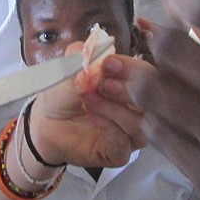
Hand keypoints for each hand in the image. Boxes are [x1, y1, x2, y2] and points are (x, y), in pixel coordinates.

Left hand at [27, 44, 145, 168]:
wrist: (46, 121)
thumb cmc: (65, 94)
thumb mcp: (71, 66)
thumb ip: (85, 54)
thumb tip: (99, 46)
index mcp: (133, 83)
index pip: (148, 74)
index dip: (132, 67)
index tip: (109, 63)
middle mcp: (138, 108)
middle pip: (153, 100)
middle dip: (128, 88)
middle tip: (102, 83)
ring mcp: (131, 132)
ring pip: (140, 123)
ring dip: (114, 108)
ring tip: (89, 98)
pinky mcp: (119, 153)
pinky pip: (124, 142)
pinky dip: (108, 126)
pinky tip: (92, 115)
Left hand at [103, 0, 199, 199]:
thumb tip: (196, 8)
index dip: (182, 2)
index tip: (175, 1)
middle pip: (173, 50)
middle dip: (162, 38)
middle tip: (167, 40)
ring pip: (154, 93)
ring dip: (151, 77)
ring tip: (164, 76)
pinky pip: (160, 136)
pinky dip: (160, 118)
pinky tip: (174, 114)